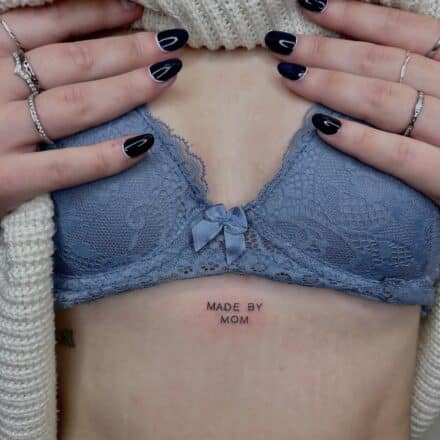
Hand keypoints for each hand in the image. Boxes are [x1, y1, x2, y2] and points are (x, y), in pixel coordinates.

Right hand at [0, 0, 187, 217]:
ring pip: (74, 106)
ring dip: (126, 89)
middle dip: (126, 49)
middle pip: (70, 62)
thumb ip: (12, 57)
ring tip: (166, 76)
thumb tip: (74, 39)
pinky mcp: (6, 180)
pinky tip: (142, 145)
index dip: (94, 14)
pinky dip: (104, 158)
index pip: (44, 24)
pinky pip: (64, 167)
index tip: (135, 11)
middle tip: (170, 43)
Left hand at [265, 0, 439, 205]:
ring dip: (333, 86)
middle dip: (329, 49)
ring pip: (389, 101)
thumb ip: (421, 80)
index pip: (408, 33)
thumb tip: (366, 61)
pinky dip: (363, 142)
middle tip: (282, 42)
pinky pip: (404, 158)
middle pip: (388, 62)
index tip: (313, 6)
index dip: (358, 16)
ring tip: (289, 75)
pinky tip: (322, 129)